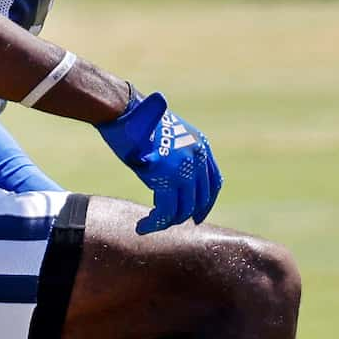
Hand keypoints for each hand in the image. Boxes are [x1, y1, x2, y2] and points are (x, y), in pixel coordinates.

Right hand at [97, 90, 221, 232]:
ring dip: (167, 222)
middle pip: (200, 198)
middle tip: (170, 224)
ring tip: (150, 224)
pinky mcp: (166, 177)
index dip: (206, 203)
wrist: (124, 111)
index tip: (197, 216)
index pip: (213, 182)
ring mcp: (184, 168)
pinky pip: (164, 211)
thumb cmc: (136, 121)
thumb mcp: (166, 135)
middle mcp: (197, 157)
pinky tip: (142, 227)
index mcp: (200, 145)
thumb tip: (171, 183)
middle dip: (186, 215)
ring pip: (183, 209)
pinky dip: (154, 223)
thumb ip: (176, 157)